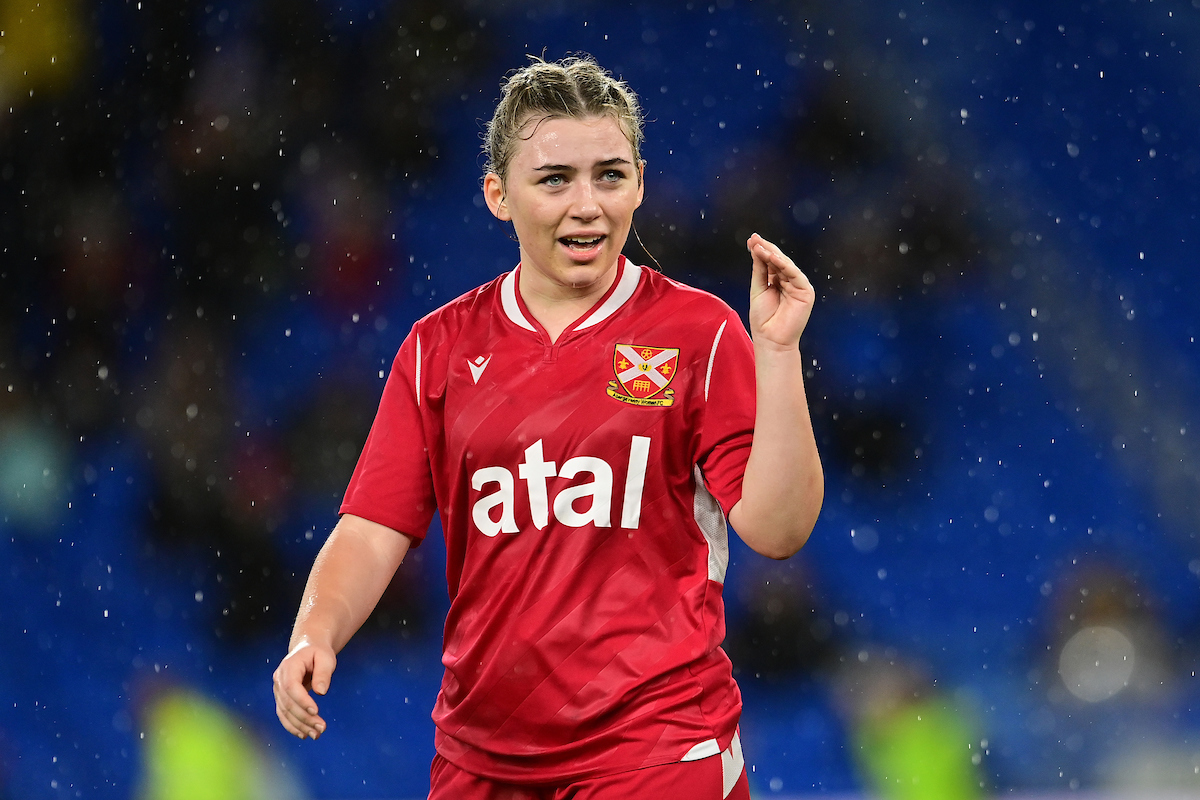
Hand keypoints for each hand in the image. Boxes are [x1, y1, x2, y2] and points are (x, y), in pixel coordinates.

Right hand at [272, 638, 335, 739]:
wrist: (307, 650)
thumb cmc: (318, 653)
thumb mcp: (326, 658)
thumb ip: (324, 673)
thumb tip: (321, 692)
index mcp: (288, 666)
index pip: (291, 686)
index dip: (301, 700)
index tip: (316, 711)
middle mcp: (279, 679)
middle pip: (288, 703)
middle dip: (304, 718)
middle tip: (322, 728)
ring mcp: (278, 690)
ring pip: (285, 712)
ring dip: (300, 726)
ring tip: (317, 735)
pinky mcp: (281, 699)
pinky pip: (284, 715)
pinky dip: (293, 726)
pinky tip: (304, 734)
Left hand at [746, 233, 814, 349]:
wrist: (771, 340)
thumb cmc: (764, 320)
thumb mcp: (758, 289)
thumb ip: (759, 270)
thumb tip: (756, 249)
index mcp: (778, 282)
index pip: (770, 262)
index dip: (761, 251)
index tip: (750, 240)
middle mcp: (789, 282)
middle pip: (778, 261)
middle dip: (766, 249)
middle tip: (754, 238)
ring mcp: (798, 286)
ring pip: (786, 265)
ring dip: (772, 254)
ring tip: (759, 246)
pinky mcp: (806, 292)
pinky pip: (795, 274)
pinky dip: (784, 265)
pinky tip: (772, 257)